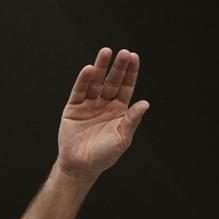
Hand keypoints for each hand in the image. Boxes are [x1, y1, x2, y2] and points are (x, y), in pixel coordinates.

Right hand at [56, 47, 149, 179]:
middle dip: (118, 67)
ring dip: (100, 67)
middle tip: (123, 53)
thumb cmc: (104, 155)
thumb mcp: (123, 138)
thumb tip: (145, 103)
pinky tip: (89, 69)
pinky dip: (83, 80)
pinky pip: (79, 91)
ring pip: (95, 82)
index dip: (130, 73)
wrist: (81, 167)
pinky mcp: (73, 108)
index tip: (134, 57)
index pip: (126, 87)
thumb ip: (132, 120)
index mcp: (118, 110)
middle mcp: (104, 104)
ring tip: (106, 52)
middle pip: (112, 81)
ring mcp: (88, 105)